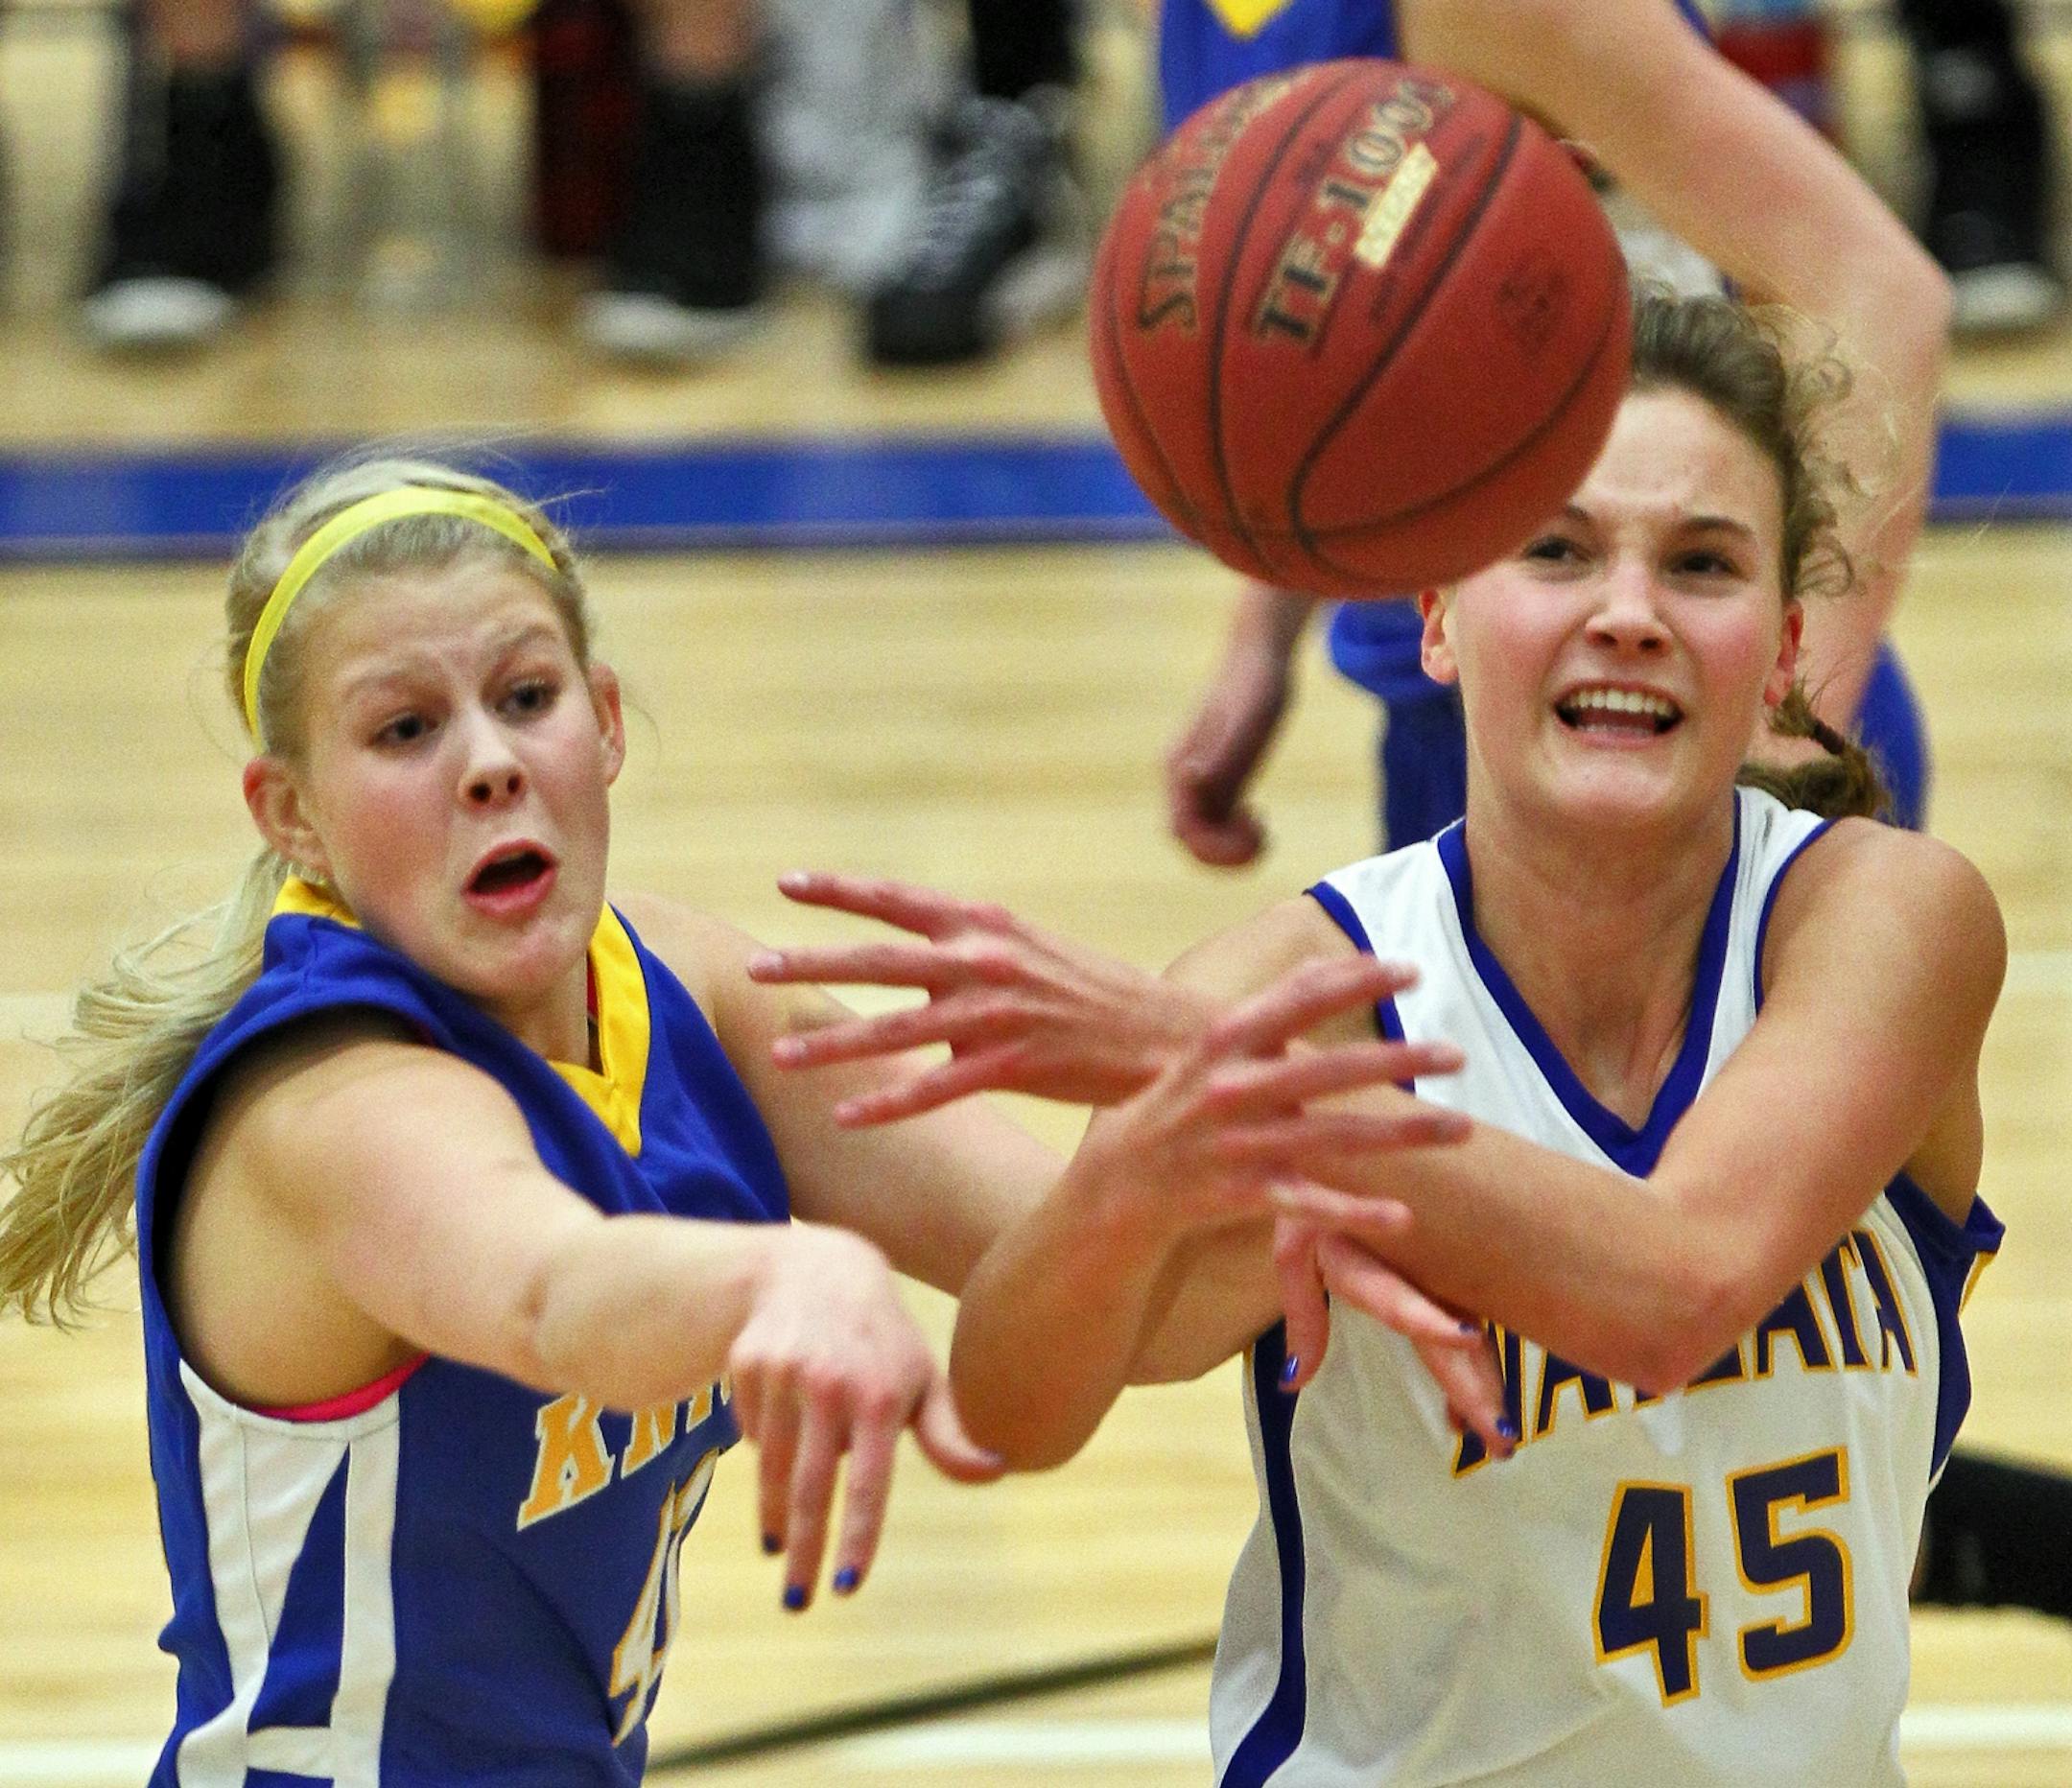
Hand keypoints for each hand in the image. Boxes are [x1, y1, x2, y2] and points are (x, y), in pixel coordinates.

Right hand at [728, 1226, 1001, 1609]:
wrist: (818, 1268)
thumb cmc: (883, 1340)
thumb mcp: (921, 1378)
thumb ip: (952, 1433)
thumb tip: (997, 1470)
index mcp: (882, 1395)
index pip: (868, 1483)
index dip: (857, 1537)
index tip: (848, 1588)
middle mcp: (831, 1384)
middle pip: (810, 1488)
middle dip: (804, 1554)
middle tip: (799, 1605)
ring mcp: (784, 1371)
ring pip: (771, 1466)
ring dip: (773, 1516)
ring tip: (778, 1550)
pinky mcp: (748, 1362)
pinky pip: (749, 1429)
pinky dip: (762, 1445)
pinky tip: (777, 1436)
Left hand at [749, 872, 1220, 1122]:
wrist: (1168, 1036)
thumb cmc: (1096, 995)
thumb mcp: (1032, 951)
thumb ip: (971, 953)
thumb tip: (918, 967)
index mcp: (988, 925)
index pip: (899, 900)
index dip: (840, 891)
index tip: (787, 883)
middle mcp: (986, 960)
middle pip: (879, 960)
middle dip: (811, 963)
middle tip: (757, 970)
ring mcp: (998, 1012)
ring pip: (896, 1028)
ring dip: (833, 1044)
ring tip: (781, 1058)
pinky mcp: (1015, 1065)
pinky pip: (935, 1088)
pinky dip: (887, 1103)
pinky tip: (846, 1115)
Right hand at [1074, 954, 1470, 1244]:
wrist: (1116, 1182)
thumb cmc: (1177, 1107)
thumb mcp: (1210, 1052)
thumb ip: (1265, 1020)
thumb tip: (1328, 974)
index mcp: (1224, 1041)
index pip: (1299, 997)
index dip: (1358, 979)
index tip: (1412, 969)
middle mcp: (1231, 1087)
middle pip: (1331, 1070)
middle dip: (1400, 1059)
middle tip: (1458, 1054)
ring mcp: (1237, 1143)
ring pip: (1334, 1138)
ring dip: (1404, 1134)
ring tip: (1462, 1129)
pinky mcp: (1240, 1194)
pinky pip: (1307, 1204)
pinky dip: (1354, 1212)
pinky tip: (1402, 1215)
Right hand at [1165, 624, 1293, 867]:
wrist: (1259, 659)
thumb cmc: (1255, 686)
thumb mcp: (1247, 720)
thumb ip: (1219, 752)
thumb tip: (1191, 778)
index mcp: (1182, 766)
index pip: (1184, 829)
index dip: (1214, 846)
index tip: (1254, 831)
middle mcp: (1185, 779)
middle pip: (1190, 840)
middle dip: (1224, 853)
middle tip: (1264, 837)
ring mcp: (1200, 781)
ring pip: (1203, 835)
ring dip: (1230, 847)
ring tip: (1263, 830)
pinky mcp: (1218, 778)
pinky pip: (1216, 822)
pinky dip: (1235, 833)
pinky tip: (1259, 818)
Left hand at [1275, 1219, 1511, 1458]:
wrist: (1345, 1147)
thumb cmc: (1313, 1197)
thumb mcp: (1295, 1252)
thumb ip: (1305, 1319)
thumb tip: (1293, 1383)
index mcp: (1367, 1258)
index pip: (1398, 1297)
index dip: (1429, 1318)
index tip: (1466, 1340)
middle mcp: (1417, 1265)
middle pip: (1452, 1329)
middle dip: (1478, 1386)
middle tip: (1502, 1442)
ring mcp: (1442, 1265)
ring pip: (1473, 1328)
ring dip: (1484, 1383)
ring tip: (1499, 1439)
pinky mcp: (1457, 1262)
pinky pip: (1471, 1316)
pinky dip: (1475, 1366)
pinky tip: (1472, 1410)